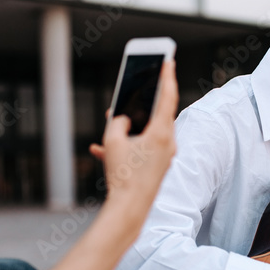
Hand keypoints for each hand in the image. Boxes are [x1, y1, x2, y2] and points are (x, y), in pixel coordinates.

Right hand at [90, 61, 177, 220]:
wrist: (130, 210)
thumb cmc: (123, 175)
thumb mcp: (114, 141)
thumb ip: (118, 123)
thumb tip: (123, 120)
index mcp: (162, 132)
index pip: (167, 96)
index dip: (167, 76)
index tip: (168, 60)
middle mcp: (168, 143)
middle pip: (158, 113)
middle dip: (143, 101)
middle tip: (141, 83)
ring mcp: (165, 156)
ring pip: (147, 131)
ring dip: (132, 125)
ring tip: (114, 117)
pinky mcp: (157, 167)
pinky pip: (141, 149)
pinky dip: (126, 146)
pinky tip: (100, 149)